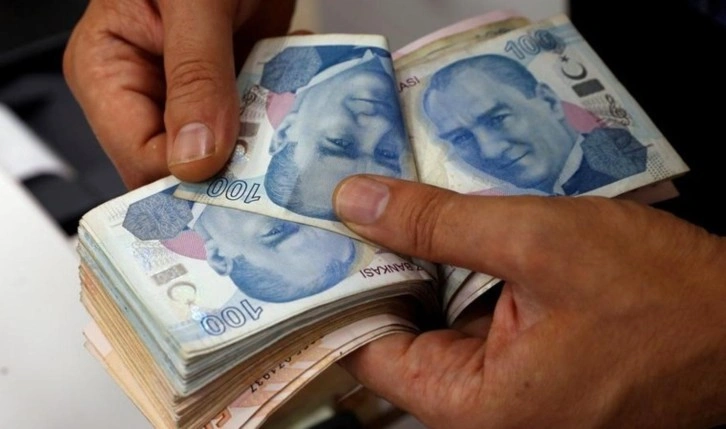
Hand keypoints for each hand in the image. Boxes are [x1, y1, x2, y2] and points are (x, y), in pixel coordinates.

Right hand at [63, 0, 294, 188]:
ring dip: (261, 150)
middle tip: (269, 168)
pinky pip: (255, 127)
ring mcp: (193, 95)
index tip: (234, 185)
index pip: (138, 157)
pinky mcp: (232, 90)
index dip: (184, 179)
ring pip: (224, 154)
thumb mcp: (193, 3)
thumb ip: (194, 75)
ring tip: (288, 132)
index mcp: (107, 72)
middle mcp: (148, 92)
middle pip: (180, 167)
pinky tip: (295, 110)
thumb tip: (194, 157)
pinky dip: (280, 124)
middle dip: (227, 171)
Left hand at [333, 175, 725, 427]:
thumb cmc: (662, 297)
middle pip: (402, 335)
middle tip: (362, 204)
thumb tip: (355, 202)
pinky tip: (460, 233)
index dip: (345, 286)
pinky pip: (477, 322)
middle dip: (386, 269)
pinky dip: (466, 278)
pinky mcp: (533, 370)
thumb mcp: (540, 241)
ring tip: (407, 208)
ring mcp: (511, 395)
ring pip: (440, 324)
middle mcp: (486, 416)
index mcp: (476, 410)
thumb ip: (437, 224)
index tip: (327, 232)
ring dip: (428, 267)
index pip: (369, 349)